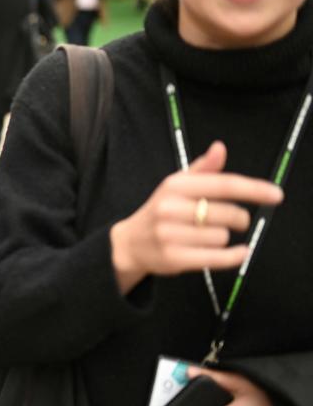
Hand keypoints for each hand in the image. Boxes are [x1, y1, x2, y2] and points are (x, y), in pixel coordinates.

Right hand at [110, 141, 282, 292]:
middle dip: (239, 218)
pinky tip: (239, 252)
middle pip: (228, 213)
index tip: (276, 194)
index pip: (223, 184)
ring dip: (225, 237)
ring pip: (222, 236)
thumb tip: (220, 147)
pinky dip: (234, 256)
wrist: (130, 243)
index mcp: (175, 185)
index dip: (253, 189)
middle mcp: (171, 208)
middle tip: (235, 220)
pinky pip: (217, 257)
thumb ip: (203, 169)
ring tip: (209, 236)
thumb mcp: (176, 185)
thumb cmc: (160, 211)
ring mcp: (171, 234)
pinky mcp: (174, 258)